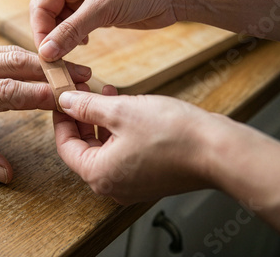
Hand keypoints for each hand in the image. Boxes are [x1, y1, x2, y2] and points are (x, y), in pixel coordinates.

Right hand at [30, 0, 176, 60]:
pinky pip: (76, 28)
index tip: (46, 53)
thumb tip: (46, 52)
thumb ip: (71, 31)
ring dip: (63, 40)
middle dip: (50, 36)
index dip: (41, 30)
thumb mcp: (102, 9)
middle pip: (48, 15)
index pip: (41, 5)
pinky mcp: (97, 11)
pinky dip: (75, 39)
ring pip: (61, 23)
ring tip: (68, 55)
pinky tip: (84, 44)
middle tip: (54, 59)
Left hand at [53, 88, 215, 204]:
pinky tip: (125, 107)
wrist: (218, 151)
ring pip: (105, 148)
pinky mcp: (148, 178)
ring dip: (101, 120)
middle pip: (84, 148)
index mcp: (99, 175)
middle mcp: (112, 186)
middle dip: (82, 117)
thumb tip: (65, 102)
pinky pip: (123, 153)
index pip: (65, 146)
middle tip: (82, 92)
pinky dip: (119, 131)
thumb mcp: (120, 111)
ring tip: (105, 93)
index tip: (61, 98)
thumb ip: (86, 107)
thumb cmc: (172, 134)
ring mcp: (131, 184)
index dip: (61, 118)